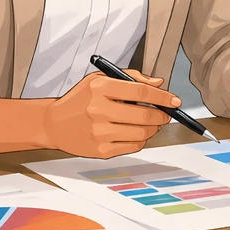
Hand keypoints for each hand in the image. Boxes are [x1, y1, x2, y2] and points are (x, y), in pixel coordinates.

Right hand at [40, 69, 176, 157]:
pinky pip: (133, 146)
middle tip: (165, 114)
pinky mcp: (100, 151)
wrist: (54, 124)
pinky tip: (135, 133)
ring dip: (153, 129)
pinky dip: (141, 140)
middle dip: (162, 116)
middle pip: (144, 116)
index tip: (174, 101)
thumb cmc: (80, 100)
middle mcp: (99, 110)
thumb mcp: (100, 79)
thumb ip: (131, 78)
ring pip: (141, 133)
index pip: (141, 92)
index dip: (163, 97)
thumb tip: (158, 84)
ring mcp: (99, 133)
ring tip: (151, 124)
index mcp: (100, 88)